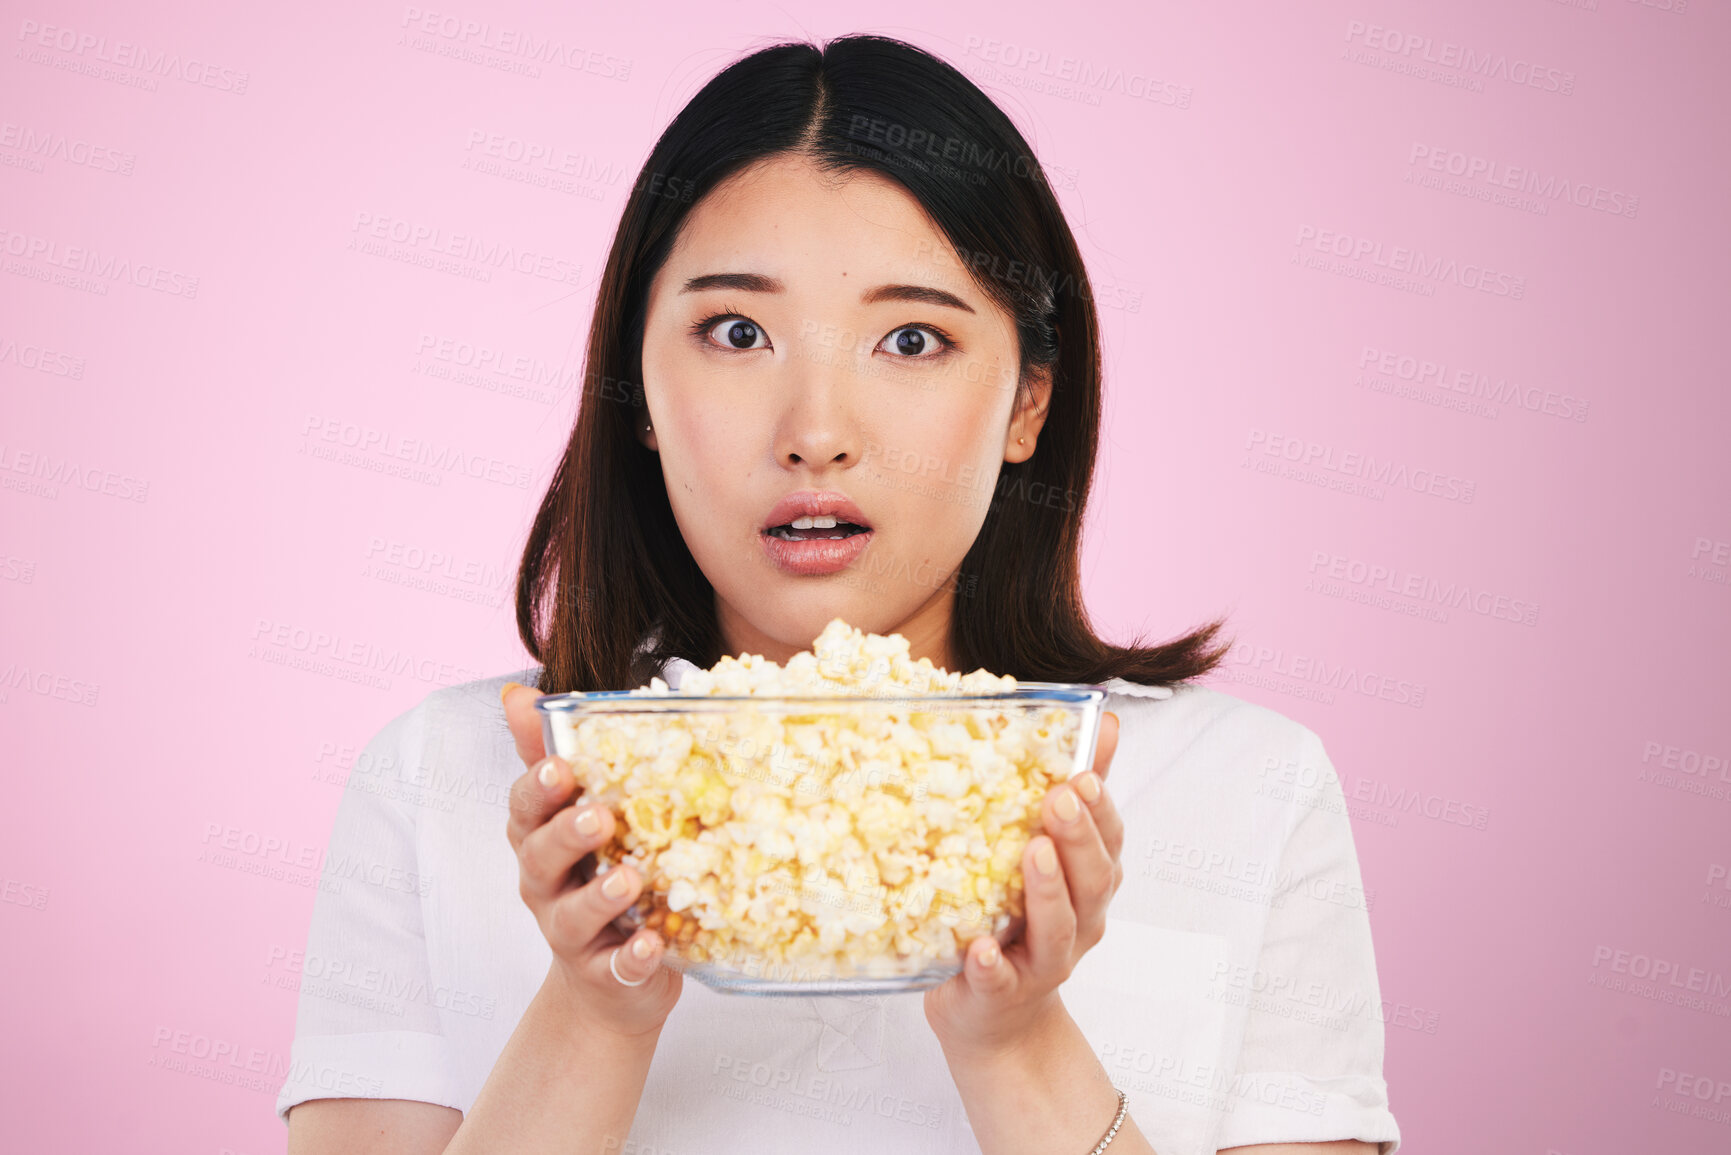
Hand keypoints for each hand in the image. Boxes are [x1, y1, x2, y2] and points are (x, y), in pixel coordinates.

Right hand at [501, 682, 681, 1038]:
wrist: (607, 981)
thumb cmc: (593, 876)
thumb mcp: (572, 813)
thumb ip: (548, 755)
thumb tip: (516, 693)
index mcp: (540, 838)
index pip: (525, 807)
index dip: (538, 787)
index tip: (561, 765)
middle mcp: (546, 884)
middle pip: (541, 857)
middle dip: (566, 834)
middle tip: (598, 816)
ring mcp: (571, 932)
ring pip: (574, 915)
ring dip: (601, 897)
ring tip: (629, 880)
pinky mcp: (605, 972)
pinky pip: (616, 966)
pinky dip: (633, 956)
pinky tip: (652, 943)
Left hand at [923, 710, 1121, 1055]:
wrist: (998, 1018)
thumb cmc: (1020, 919)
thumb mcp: (1049, 852)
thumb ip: (1075, 793)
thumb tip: (1102, 718)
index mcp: (1089, 883)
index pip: (1109, 840)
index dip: (1101, 809)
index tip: (1083, 773)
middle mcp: (1079, 922)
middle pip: (1094, 880)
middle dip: (1079, 837)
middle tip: (1059, 797)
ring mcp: (1043, 961)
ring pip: (1058, 928)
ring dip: (1048, 890)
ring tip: (1034, 852)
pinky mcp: (1001, 992)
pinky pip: (1001, 980)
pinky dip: (994, 965)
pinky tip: (983, 948)